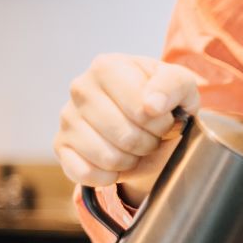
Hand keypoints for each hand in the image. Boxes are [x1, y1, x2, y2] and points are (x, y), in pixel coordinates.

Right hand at [54, 54, 199, 205]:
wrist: (147, 122)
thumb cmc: (164, 100)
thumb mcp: (181, 85)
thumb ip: (173, 86)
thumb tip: (152, 105)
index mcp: (108, 66)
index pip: (142, 110)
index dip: (162, 124)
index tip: (165, 120)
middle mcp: (80, 88)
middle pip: (126, 137)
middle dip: (148, 144)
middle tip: (152, 136)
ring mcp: (67, 117)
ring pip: (108, 158)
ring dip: (131, 160)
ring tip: (135, 147)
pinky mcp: (61, 146)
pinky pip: (86, 173)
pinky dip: (109, 176)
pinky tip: (117, 162)